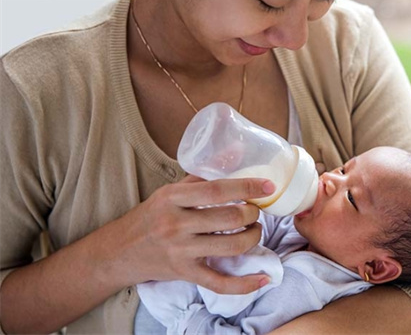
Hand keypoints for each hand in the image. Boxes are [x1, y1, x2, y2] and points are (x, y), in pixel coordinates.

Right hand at [113, 175, 274, 293]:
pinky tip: (263, 277)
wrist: (119, 251)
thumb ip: (203, 173)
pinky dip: (245, 284)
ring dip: (253, 237)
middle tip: (255, 210)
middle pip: (230, 218)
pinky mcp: (185, 273)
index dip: (247, 186)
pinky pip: (220, 283)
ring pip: (231, 247)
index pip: (217, 190)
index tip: (268, 185)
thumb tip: (236, 148)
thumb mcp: (171, 190)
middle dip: (252, 213)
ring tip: (254, 230)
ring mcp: (180, 251)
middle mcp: (176, 224)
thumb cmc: (151, 216)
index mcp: (172, 198)